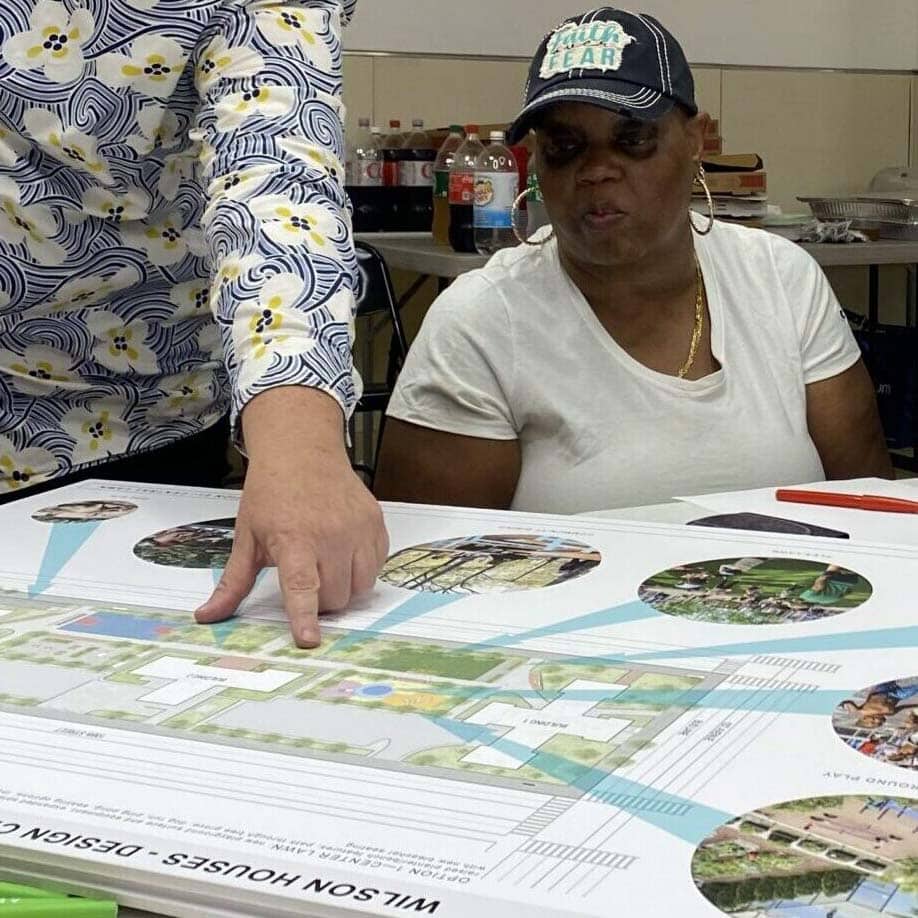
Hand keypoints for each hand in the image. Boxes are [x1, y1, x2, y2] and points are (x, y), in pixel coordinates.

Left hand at [194, 387, 388, 646]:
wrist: (302, 451)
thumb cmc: (271, 493)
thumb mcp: (246, 537)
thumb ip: (233, 582)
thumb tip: (206, 616)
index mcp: (294, 538)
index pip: (302, 586)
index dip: (305, 616)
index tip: (309, 639)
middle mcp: (331, 534)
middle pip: (334, 598)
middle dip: (319, 601)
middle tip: (305, 578)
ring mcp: (357, 528)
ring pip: (359, 587)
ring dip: (342, 587)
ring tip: (324, 565)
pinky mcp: (375, 523)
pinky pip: (376, 567)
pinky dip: (361, 569)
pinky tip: (343, 551)